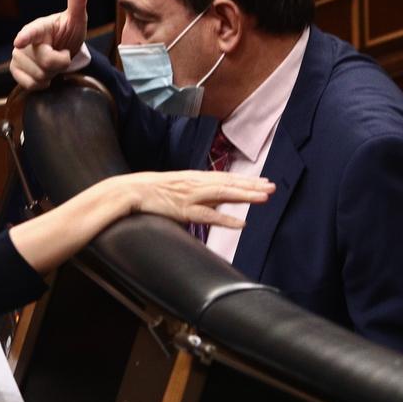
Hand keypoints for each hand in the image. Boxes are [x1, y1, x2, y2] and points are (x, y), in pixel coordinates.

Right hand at [10, 0, 88, 90]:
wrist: (63, 51)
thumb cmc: (68, 33)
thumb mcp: (77, 19)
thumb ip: (78, 0)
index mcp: (39, 26)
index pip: (32, 32)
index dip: (26, 37)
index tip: (20, 41)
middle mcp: (23, 41)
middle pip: (45, 62)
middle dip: (60, 64)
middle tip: (62, 55)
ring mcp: (17, 56)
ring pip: (38, 76)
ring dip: (51, 74)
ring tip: (53, 64)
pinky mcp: (15, 70)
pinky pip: (29, 85)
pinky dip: (41, 84)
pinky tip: (46, 75)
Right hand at [114, 171, 275, 228]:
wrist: (129, 190)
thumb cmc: (150, 191)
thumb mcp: (176, 187)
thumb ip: (194, 193)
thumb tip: (211, 201)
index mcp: (194, 177)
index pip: (225, 178)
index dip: (245, 180)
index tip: (263, 182)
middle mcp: (196, 183)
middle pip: (229, 183)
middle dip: (252, 185)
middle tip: (273, 187)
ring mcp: (190, 196)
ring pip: (223, 194)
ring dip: (245, 196)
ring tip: (264, 198)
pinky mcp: (183, 210)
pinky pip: (208, 216)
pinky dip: (226, 220)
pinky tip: (242, 224)